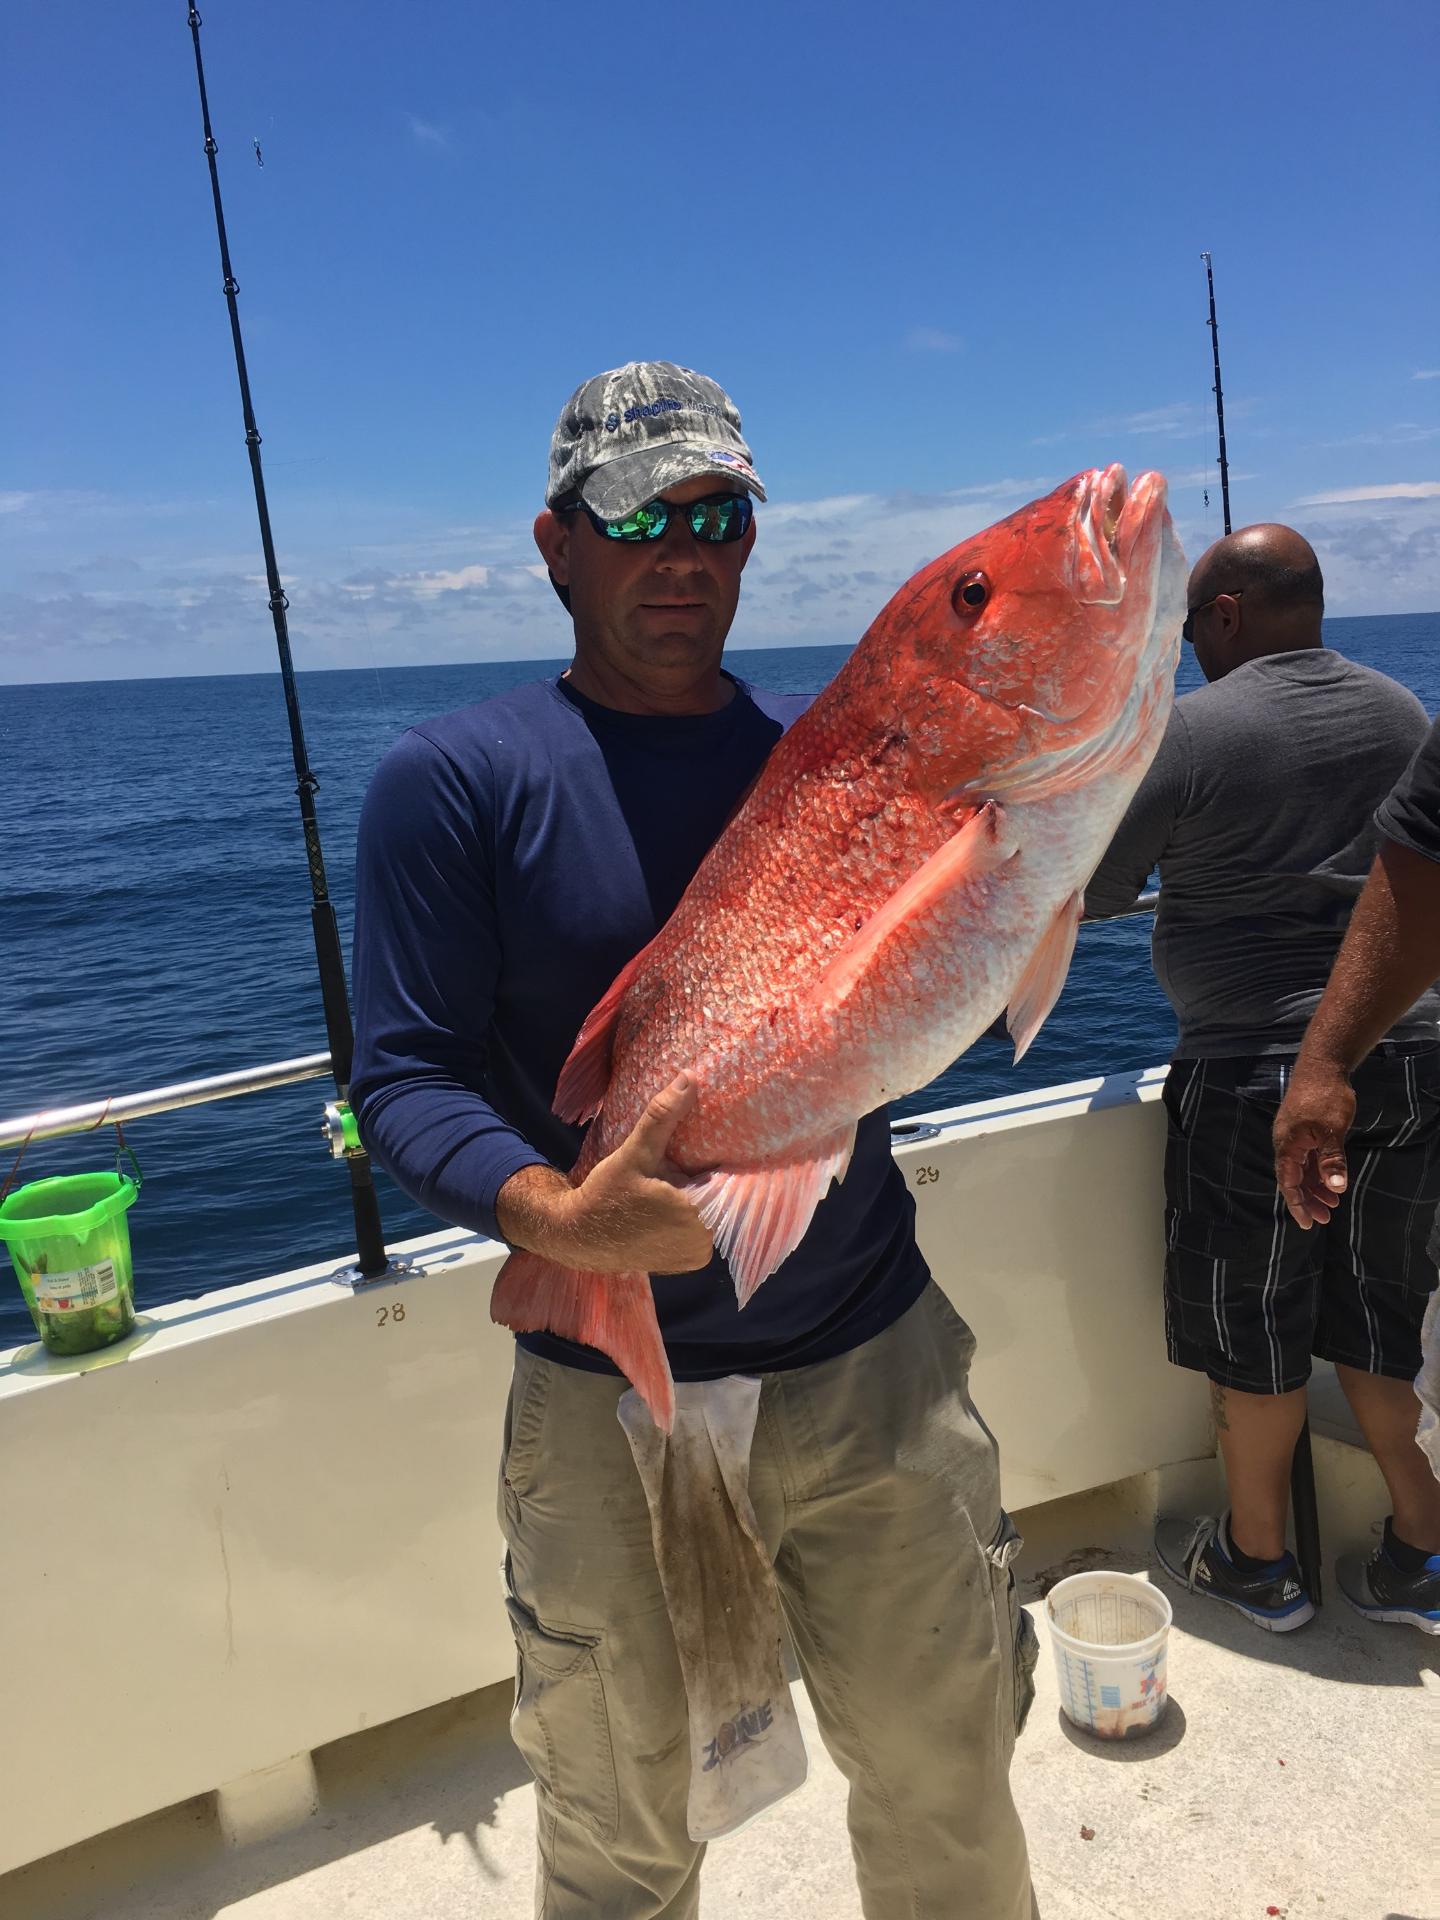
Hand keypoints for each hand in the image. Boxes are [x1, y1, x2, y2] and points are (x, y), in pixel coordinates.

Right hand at [498, 1074, 713, 1273]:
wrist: (580, 1237)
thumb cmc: (606, 1195)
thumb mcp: (635, 1153)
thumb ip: (663, 1117)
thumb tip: (689, 1078)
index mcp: (697, 1215)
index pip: (733, 1183)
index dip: (729, 1163)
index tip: (730, 1142)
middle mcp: (705, 1243)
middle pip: (724, 1199)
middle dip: (712, 1178)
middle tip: (696, 1161)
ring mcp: (697, 1256)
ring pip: (715, 1215)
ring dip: (705, 1197)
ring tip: (687, 1177)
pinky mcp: (688, 1262)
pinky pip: (704, 1231)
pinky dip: (696, 1215)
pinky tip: (680, 1200)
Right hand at [1273, 1062, 1355, 1229]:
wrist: (1321, 1066)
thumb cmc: (1325, 1097)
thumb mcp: (1333, 1131)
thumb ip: (1332, 1161)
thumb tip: (1336, 1187)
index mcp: (1288, 1146)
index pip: (1288, 1183)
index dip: (1298, 1205)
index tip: (1308, 1224)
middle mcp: (1286, 1144)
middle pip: (1293, 1180)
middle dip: (1308, 1200)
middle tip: (1326, 1217)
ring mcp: (1294, 1137)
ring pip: (1301, 1169)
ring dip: (1314, 1186)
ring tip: (1332, 1201)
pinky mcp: (1303, 1130)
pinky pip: (1306, 1158)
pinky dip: (1317, 1171)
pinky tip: (1330, 1178)